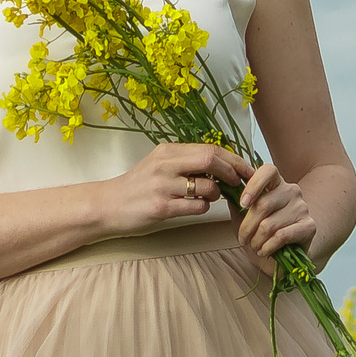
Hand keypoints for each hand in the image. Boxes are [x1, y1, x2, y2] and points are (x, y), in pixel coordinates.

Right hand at [106, 142, 250, 236]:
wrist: (108, 204)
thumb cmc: (137, 186)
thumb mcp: (158, 164)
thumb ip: (184, 161)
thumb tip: (221, 163)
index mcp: (167, 151)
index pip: (210, 148)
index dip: (233, 159)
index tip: (246, 169)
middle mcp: (165, 164)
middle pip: (211, 160)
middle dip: (232, 172)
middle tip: (239, 184)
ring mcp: (163, 186)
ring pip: (207, 186)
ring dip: (217, 194)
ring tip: (210, 197)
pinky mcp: (162, 207)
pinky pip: (197, 207)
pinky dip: (204, 208)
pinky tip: (195, 207)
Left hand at [236, 161, 317, 276]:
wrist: (287, 255)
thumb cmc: (263, 232)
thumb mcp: (245, 215)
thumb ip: (235, 200)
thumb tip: (222, 185)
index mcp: (276, 182)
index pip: (267, 170)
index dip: (253, 186)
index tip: (243, 204)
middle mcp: (292, 191)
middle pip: (263, 204)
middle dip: (247, 226)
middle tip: (243, 239)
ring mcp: (302, 207)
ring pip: (270, 224)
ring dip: (257, 240)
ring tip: (254, 247)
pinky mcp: (309, 226)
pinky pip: (282, 236)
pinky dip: (268, 246)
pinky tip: (264, 251)